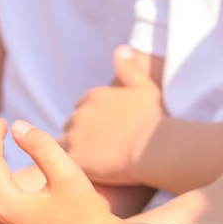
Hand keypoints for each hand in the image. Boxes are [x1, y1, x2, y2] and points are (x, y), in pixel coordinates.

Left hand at [61, 50, 165, 184]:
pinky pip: (68, 164)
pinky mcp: (74, 158)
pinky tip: (92, 173)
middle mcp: (79, 113)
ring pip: (67, 146)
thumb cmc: (155, 120)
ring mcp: (75, 136)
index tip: (110, 133)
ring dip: (78, 153)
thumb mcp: (145, 88)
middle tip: (104, 150)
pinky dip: (77, 168)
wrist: (155, 146)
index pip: (84, 109)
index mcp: (93, 96)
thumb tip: (121, 49)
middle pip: (73, 127)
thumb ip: (130, 69)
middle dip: (84, 137)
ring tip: (98, 164)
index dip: (96, 123)